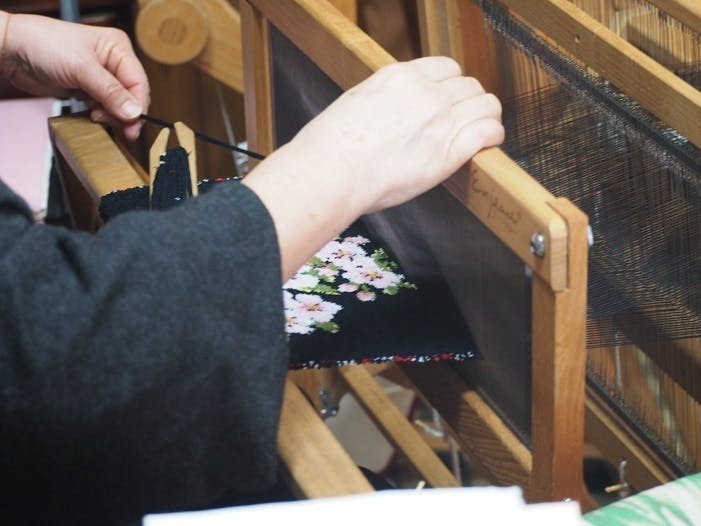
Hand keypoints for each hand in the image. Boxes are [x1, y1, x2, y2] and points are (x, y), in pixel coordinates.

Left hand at [1, 13, 149, 139]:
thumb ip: (110, 92)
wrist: (13, 51)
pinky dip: (100, 115)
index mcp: (118, 48)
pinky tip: (90, 113)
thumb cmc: (43, 44)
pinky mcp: (90, 90)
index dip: (138, 106)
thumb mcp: (81, 68)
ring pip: (119, 106)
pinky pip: (104, 109)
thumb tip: (134, 113)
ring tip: (94, 114)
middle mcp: (113, 63)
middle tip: (108, 122)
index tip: (132, 126)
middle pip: (132, 97)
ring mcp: (102, 78)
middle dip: (122, 113)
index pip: (139, 83)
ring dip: (110, 116)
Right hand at [285, 56, 503, 213]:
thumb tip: (394, 110)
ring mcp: (440, 120)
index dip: (452, 85)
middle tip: (466, 118)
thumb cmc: (332, 145)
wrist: (333, 170)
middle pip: (468, 85)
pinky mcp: (448, 152)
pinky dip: (493, 135)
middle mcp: (425, 93)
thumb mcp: (357, 101)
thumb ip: (385, 99)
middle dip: (470, 101)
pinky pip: (487, 132)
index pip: (446, 68)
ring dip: (487, 115)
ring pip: (485, 104)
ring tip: (484, 129)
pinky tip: (489, 142)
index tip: (450, 99)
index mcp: (400, 77)